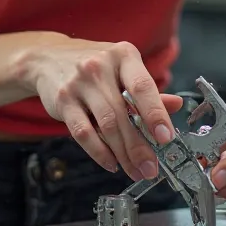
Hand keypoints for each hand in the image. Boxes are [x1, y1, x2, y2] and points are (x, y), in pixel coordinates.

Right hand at [26, 35, 182, 180]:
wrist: (48, 57)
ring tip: (134, 170)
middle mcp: (100, 66)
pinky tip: (110, 162)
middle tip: (151, 167)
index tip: (165, 137)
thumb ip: (147, 89)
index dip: (156, 113)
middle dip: (140, 146)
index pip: (143, 86)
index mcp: (123, 55)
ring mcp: (79, 83)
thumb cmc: (93, 65)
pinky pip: (83, 133)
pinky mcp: (63, 100)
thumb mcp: (122, 68)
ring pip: (105, 125)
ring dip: (122, 154)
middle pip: (123, 113)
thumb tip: (176, 105)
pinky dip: (99, 152)